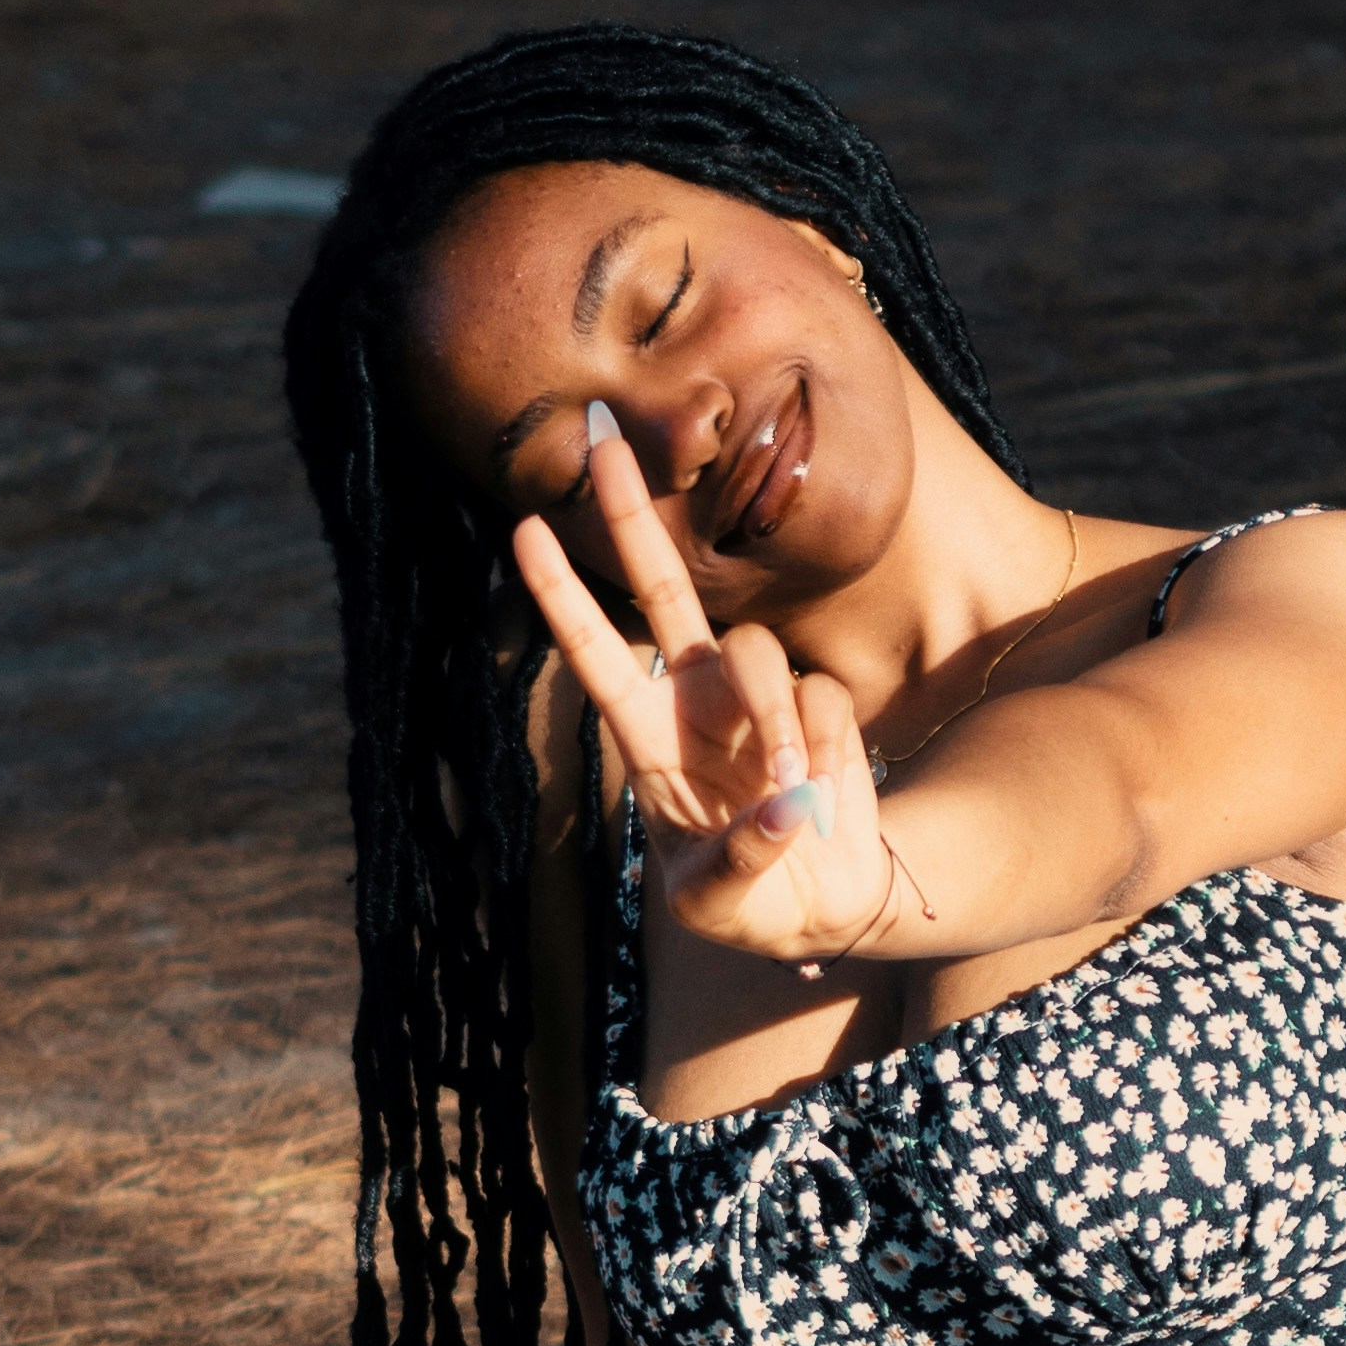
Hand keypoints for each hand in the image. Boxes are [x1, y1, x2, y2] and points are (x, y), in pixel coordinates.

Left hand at [510, 409, 905, 966]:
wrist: (823, 907)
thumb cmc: (749, 906)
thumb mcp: (719, 910)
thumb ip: (740, 862)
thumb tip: (785, 806)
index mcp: (647, 737)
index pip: (595, 652)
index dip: (561, 594)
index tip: (522, 529)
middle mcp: (696, 700)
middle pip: (660, 586)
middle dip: (631, 512)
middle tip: (604, 435)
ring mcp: (756, 699)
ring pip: (756, 655)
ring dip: (771, 721)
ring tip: (786, 791)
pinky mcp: (817, 707)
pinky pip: (818, 698)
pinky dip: (820, 751)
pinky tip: (819, 798)